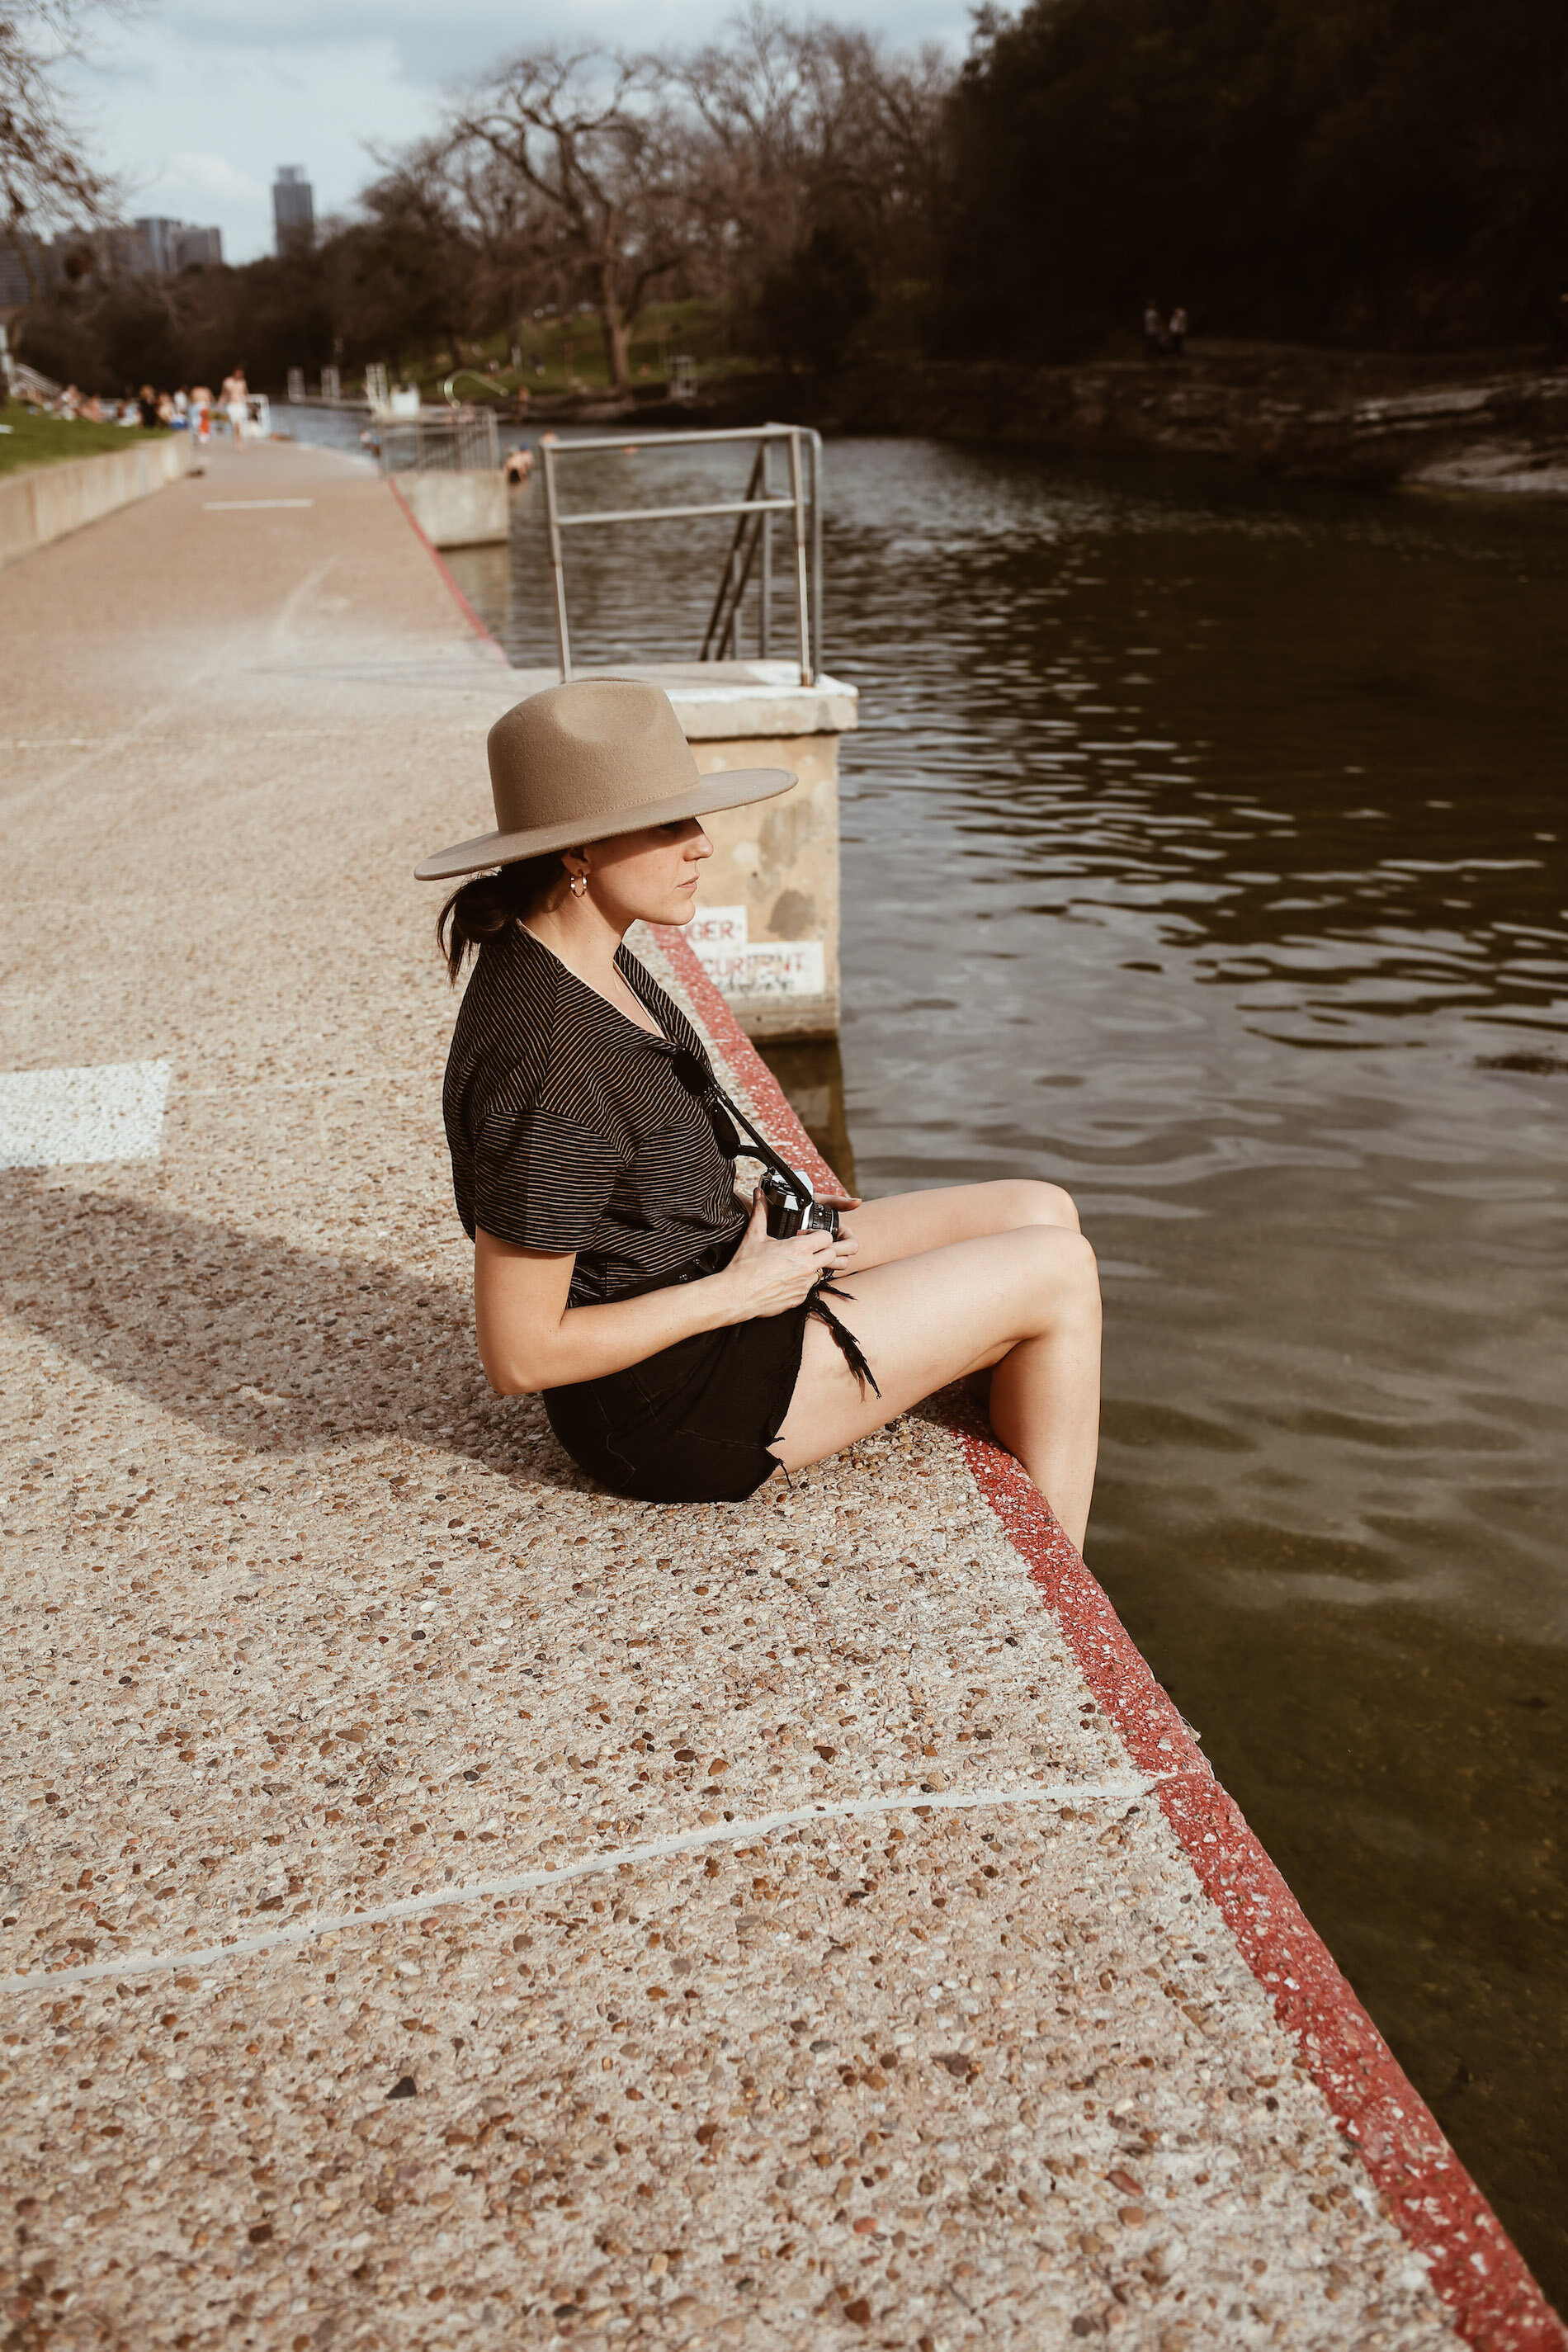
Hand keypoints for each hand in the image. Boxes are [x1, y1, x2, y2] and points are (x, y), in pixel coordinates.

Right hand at [716, 1189, 859, 1319]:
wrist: (737, 1295)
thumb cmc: (744, 1266)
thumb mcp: (753, 1235)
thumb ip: (760, 1212)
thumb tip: (759, 1194)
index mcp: (798, 1248)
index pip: (828, 1237)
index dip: (820, 1234)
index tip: (809, 1236)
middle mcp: (807, 1266)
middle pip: (835, 1254)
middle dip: (828, 1249)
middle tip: (814, 1248)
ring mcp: (805, 1284)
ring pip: (825, 1271)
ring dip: (817, 1265)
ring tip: (800, 1262)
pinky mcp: (800, 1298)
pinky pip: (811, 1287)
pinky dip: (804, 1281)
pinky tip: (788, 1277)